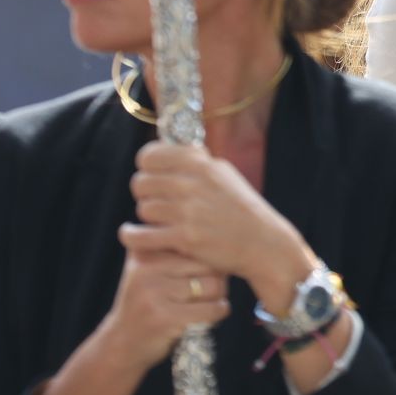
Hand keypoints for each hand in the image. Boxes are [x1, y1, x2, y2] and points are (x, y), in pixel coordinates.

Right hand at [98, 249, 229, 372]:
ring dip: (219, 297)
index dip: (211, 258)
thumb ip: (168, 245)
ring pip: (212, 287)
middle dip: (218, 278)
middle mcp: (146, 268)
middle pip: (208, 264)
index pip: (196, 243)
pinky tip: (211, 315)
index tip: (208, 270)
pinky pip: (210, 310)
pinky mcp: (163, 318)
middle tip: (212, 289)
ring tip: (209, 302)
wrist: (122, 343)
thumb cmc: (147, 301)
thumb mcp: (148, 269)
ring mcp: (153, 293)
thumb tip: (213, 225)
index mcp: (145, 251)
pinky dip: (218, 313)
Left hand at [123, 140, 313, 308]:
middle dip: (145, 193)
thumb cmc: (242, 208)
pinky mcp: (184, 239)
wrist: (263, 243)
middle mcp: (193, 185)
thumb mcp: (224, 174)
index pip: (150, 156)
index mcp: (202, 165)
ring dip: (148, 217)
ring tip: (160, 220)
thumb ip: (195, 162)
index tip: (152, 174)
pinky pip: (139, 236)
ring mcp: (188, 212)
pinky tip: (133, 234)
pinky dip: (132, 236)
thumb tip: (165, 152)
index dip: (147, 166)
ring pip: (143, 209)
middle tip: (156, 201)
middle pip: (141, 183)